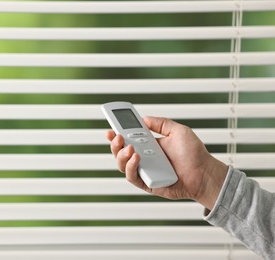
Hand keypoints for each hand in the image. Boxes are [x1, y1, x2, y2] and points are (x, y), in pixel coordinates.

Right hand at [106, 116, 227, 209]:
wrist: (204, 173)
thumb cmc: (194, 154)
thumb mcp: (178, 131)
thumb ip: (161, 123)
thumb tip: (144, 118)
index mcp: (149, 146)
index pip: (128, 139)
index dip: (117, 134)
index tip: (111, 127)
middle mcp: (144, 158)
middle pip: (120, 152)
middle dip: (114, 144)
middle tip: (117, 136)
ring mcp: (145, 171)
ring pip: (122, 165)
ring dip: (121, 155)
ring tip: (130, 148)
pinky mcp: (147, 184)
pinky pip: (132, 177)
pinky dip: (130, 167)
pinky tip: (137, 158)